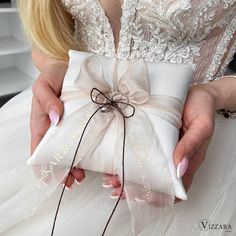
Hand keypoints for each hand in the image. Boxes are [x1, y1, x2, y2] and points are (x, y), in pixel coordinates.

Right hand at [30, 64, 84, 187]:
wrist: (64, 66)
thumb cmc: (51, 76)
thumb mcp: (43, 86)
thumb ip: (47, 101)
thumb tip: (56, 119)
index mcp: (42, 122)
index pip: (40, 148)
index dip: (44, 165)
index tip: (53, 178)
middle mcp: (55, 127)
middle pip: (56, 154)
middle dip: (64, 169)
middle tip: (74, 180)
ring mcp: (69, 125)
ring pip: (70, 149)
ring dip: (75, 163)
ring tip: (82, 175)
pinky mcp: (81, 119)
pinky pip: (82, 136)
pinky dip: (86, 148)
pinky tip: (92, 156)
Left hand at [104, 83, 217, 200]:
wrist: (198, 93)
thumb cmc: (202, 108)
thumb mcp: (202, 126)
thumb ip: (191, 146)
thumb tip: (179, 169)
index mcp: (187, 160)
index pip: (175, 189)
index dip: (158, 197)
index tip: (139, 196)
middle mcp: (173, 157)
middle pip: (155, 181)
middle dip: (134, 188)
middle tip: (116, 187)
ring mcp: (163, 148)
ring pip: (145, 168)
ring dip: (127, 176)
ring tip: (110, 177)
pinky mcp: (155, 137)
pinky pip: (141, 151)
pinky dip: (127, 158)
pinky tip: (115, 158)